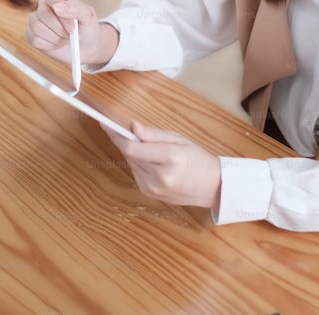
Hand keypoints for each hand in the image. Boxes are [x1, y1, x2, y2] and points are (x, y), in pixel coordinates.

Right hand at [26, 0, 118, 66]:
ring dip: (57, 38)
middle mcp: (45, 5)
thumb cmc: (87, 29)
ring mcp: (36, 20)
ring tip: (66, 39)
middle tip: (72, 34)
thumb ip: (76, 8)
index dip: (61, 9)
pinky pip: (36, 40)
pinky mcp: (32, 35)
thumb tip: (57, 7)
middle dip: (60, 28)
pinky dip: (50, 45)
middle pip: (43, 12)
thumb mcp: (89, 17)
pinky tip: (58, 44)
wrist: (85, 48)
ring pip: (38, 27)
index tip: (72, 23)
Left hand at [102, 120, 220, 208]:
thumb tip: (132, 127)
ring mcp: (153, 188)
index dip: (116, 135)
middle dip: (127, 142)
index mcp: (169, 158)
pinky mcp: (150, 194)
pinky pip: (136, 173)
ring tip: (154, 152)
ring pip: (131, 164)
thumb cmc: (198, 159)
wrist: (212, 187)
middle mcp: (159, 176)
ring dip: (135, 154)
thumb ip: (153, 134)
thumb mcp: (179, 139)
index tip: (105, 124)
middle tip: (134, 134)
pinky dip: (140, 165)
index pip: (132, 148)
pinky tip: (155, 163)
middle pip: (129, 155)